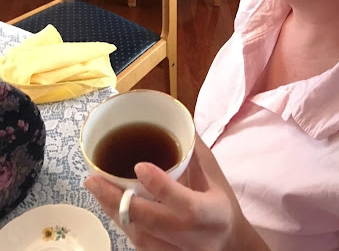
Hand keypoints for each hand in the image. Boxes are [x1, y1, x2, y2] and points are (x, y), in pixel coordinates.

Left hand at [84, 133, 269, 250]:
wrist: (230, 246)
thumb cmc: (221, 204)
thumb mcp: (215, 175)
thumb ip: (194, 149)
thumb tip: (175, 116)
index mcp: (212, 214)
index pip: (186, 204)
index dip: (162, 188)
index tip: (139, 166)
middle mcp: (195, 240)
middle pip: (152, 224)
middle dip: (119, 201)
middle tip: (93, 179)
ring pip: (139, 236)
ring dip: (113, 211)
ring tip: (95, 188)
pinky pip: (138, 243)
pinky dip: (121, 222)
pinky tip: (108, 204)